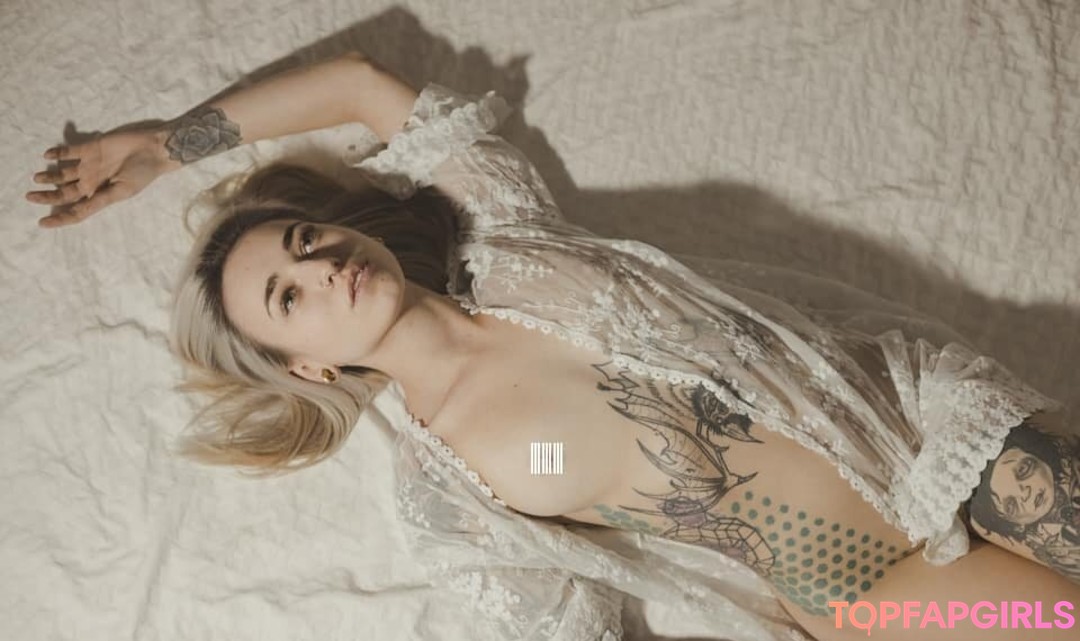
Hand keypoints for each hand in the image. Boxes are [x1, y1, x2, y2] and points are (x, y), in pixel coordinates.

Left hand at [26, 127, 170, 227]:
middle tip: (30, 196)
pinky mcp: (90, 148)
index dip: (60, 218)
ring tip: (37, 177)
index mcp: (100, 195)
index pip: (76, 210)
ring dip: (49, 175)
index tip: (42, 223)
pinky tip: (48, 154)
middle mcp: (92, 181)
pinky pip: (69, 151)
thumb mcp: (122, 191)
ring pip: (63, 173)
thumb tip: (78, 211)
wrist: (153, 150)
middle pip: (64, 192)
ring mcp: (89, 165)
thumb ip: (99, 200)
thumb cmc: (142, 174)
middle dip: (47, 196)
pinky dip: (58, 153)